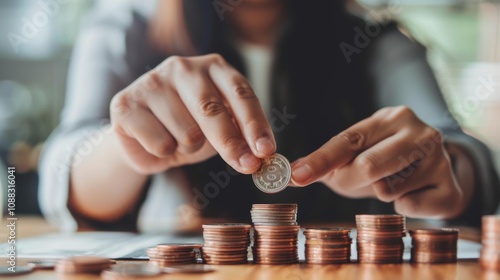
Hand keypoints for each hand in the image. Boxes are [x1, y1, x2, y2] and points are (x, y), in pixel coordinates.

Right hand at [110, 54, 275, 174]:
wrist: (143, 136)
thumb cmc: (189, 129)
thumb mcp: (220, 128)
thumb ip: (240, 135)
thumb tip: (259, 156)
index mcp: (213, 67)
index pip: (240, 93)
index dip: (255, 124)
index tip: (265, 151)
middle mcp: (182, 67)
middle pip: (212, 110)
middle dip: (232, 143)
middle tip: (246, 165)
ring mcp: (152, 82)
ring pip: (187, 133)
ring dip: (189, 148)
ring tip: (178, 140)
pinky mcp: (126, 104)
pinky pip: (160, 144)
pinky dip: (164, 153)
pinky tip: (155, 141)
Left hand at [290, 106, 472, 218]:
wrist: (436, 174)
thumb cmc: (387, 162)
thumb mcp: (358, 155)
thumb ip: (327, 164)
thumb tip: (291, 175)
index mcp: (389, 118)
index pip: (347, 141)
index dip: (320, 161)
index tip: (297, 176)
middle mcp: (417, 131)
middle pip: (368, 166)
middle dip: (350, 181)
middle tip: (350, 182)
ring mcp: (439, 157)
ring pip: (387, 190)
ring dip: (380, 193)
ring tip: (394, 182)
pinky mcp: (449, 185)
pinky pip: (409, 207)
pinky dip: (402, 207)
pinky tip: (413, 194)